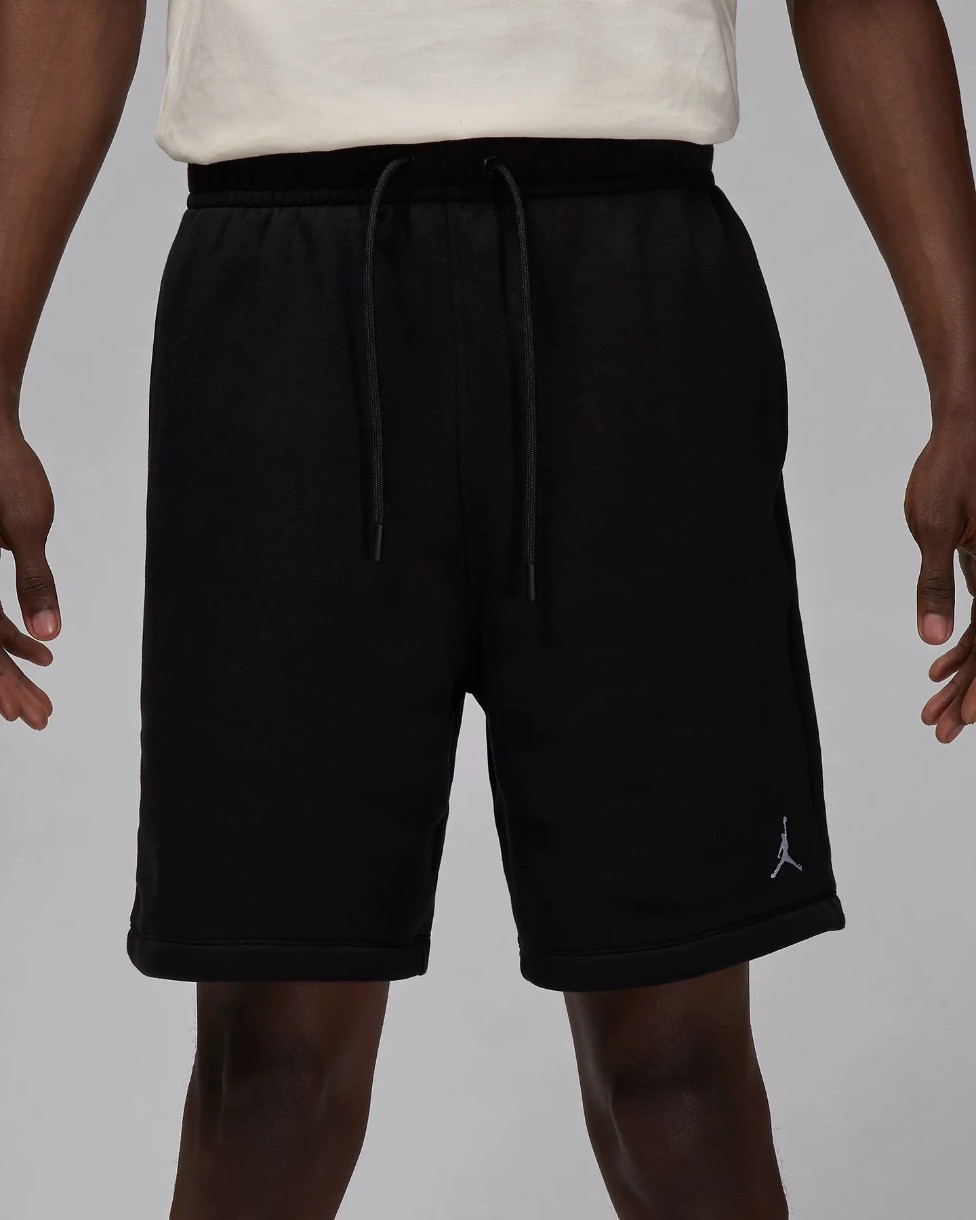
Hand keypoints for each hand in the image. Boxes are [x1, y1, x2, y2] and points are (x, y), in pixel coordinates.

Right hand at [0, 421, 57, 728]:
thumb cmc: (5, 471)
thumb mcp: (24, 526)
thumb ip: (35, 582)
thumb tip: (51, 633)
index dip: (0, 683)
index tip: (21, 714)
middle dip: (9, 687)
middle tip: (40, 719)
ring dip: (11, 669)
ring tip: (43, 702)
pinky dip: (12, 636)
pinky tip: (44, 651)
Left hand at [906, 418, 975, 743]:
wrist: (968, 424)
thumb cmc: (950, 469)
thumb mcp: (933, 527)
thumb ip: (935, 584)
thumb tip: (932, 638)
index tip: (966, 718)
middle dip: (969, 692)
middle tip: (940, 730)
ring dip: (965, 674)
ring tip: (933, 707)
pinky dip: (965, 643)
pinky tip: (938, 665)